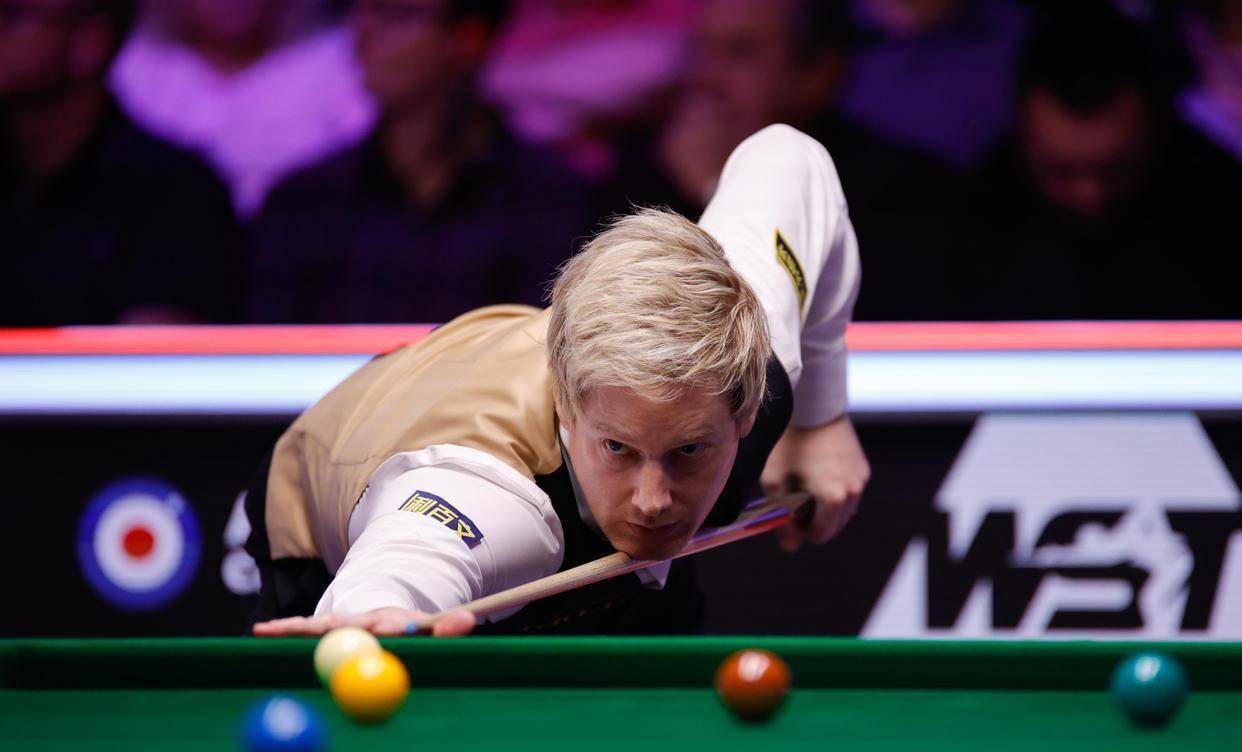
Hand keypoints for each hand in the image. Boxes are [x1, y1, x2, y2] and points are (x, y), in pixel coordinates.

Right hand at [252, 607, 475, 636]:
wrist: (385, 614)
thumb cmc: (407, 630)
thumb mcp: (428, 628)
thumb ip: (446, 628)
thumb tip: (469, 620)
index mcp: (388, 622)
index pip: (388, 626)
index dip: (387, 629)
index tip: (383, 632)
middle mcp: (360, 622)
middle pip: (343, 625)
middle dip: (326, 628)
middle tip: (312, 630)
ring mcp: (338, 625)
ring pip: (315, 626)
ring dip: (295, 630)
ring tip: (267, 631)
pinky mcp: (321, 631)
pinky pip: (302, 631)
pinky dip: (284, 632)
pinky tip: (261, 632)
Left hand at [761, 416, 869, 550]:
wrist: (813, 408)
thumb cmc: (789, 446)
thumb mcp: (775, 483)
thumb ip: (783, 519)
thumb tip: (790, 549)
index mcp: (833, 499)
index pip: (820, 535)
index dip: (800, 530)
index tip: (787, 511)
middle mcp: (853, 492)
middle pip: (834, 526)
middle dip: (814, 520)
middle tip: (794, 498)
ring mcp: (860, 480)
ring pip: (843, 511)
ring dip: (825, 508)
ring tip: (806, 485)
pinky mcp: (863, 468)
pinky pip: (849, 493)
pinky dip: (835, 493)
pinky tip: (818, 474)